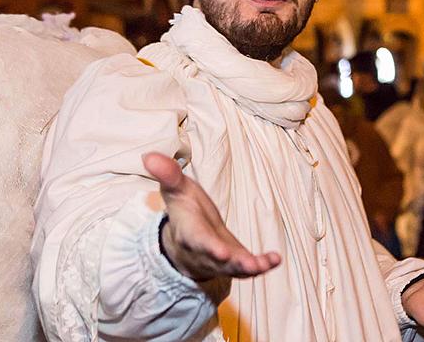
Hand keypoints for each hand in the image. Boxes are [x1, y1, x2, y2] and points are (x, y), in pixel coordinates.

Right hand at [142, 152, 281, 280]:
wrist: (187, 238)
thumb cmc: (185, 210)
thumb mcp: (177, 189)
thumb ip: (168, 174)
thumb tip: (149, 155)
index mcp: (189, 231)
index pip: (197, 240)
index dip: (208, 247)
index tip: (220, 251)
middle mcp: (205, 251)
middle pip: (217, 260)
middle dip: (231, 262)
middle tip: (248, 264)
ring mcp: (221, 261)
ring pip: (233, 268)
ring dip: (249, 267)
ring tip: (264, 264)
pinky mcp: (235, 263)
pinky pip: (248, 268)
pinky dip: (262, 265)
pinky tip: (275, 259)